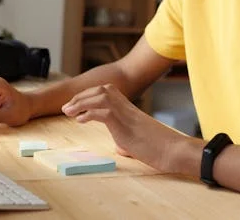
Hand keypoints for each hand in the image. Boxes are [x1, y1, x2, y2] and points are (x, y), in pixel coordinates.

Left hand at [61, 84, 188, 171]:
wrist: (173, 149)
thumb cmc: (159, 147)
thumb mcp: (138, 142)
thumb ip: (127, 141)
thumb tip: (121, 147)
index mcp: (128, 109)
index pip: (106, 92)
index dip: (88, 96)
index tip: (76, 104)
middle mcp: (126, 107)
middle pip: (100, 90)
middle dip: (81, 96)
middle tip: (67, 107)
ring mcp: (126, 114)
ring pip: (100, 97)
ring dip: (81, 102)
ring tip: (68, 111)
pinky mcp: (125, 124)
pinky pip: (104, 113)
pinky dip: (89, 114)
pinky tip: (81, 120)